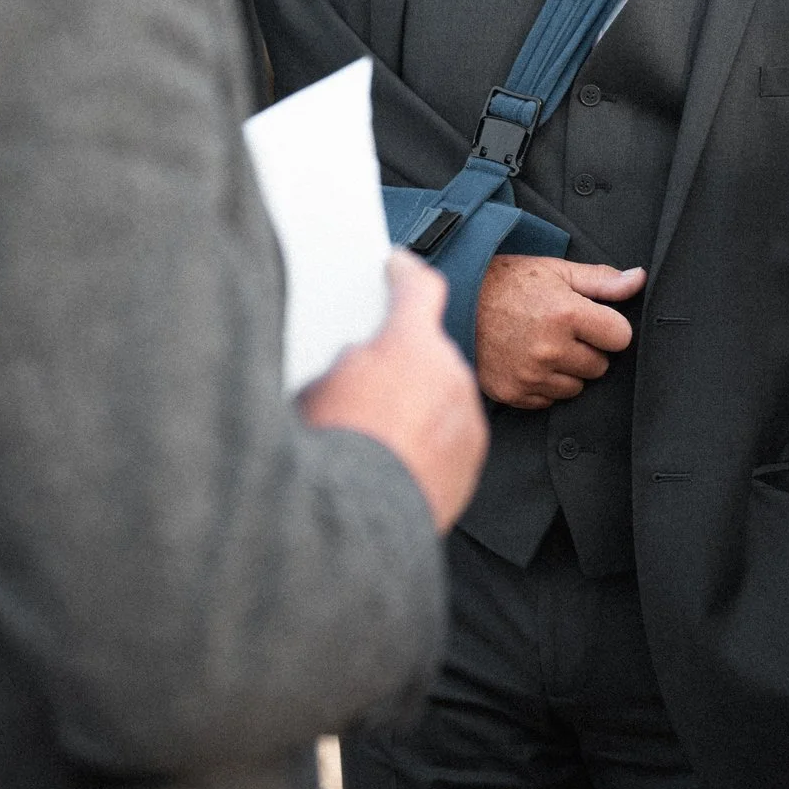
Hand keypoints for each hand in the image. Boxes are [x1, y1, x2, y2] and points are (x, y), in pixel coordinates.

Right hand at [300, 251, 488, 531]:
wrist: (358, 522)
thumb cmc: (333, 448)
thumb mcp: (318, 386)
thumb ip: (350, 361)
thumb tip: (361, 362)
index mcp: (409, 345)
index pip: (419, 288)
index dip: (406, 273)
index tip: (399, 266)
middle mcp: (449, 374)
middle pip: (427, 351)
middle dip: (402, 360)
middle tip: (367, 381)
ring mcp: (466, 418)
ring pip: (441, 395)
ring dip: (417, 404)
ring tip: (376, 432)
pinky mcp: (470, 458)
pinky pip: (450, 435)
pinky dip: (428, 441)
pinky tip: (394, 460)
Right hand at [474, 255, 645, 409]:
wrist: (455, 302)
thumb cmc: (506, 283)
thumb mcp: (555, 271)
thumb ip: (601, 280)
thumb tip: (639, 279)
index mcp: (566, 314)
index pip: (621, 337)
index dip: (609, 328)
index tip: (591, 320)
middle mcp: (550, 348)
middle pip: (600, 365)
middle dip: (587, 350)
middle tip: (561, 332)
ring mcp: (531, 375)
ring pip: (576, 386)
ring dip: (566, 371)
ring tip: (542, 346)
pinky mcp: (513, 393)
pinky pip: (548, 400)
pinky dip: (543, 385)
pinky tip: (527, 362)